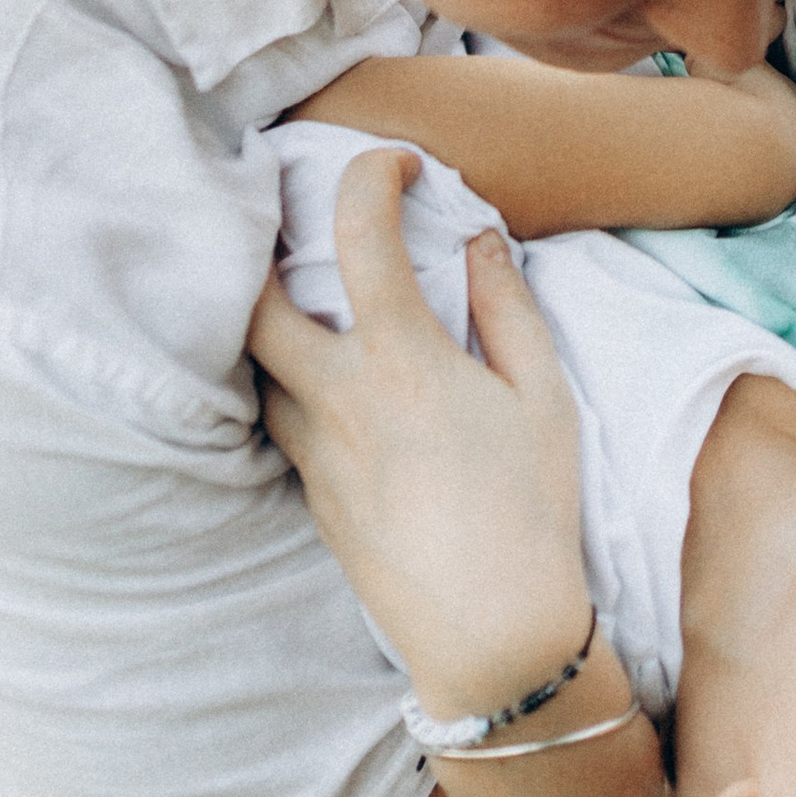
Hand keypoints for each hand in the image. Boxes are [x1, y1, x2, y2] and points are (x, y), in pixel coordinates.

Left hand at [250, 150, 591, 716]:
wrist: (488, 631)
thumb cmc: (531, 507)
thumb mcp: (542, 393)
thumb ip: (505, 304)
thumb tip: (477, 237)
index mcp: (398, 358)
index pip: (358, 232)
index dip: (370, 175)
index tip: (398, 165)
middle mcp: (335, 397)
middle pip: (253, 301)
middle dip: (264, 246)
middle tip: (298, 221)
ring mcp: (311, 452)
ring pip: (254, 367)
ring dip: (273, 323)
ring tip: (311, 301)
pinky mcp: (308, 497)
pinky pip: (277, 421)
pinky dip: (291, 386)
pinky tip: (331, 385)